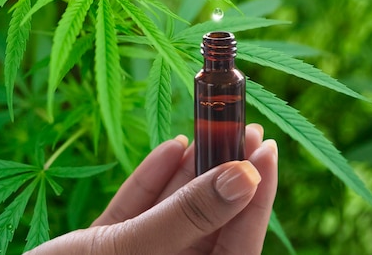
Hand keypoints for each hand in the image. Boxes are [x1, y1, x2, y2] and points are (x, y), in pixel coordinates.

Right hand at [25, 124, 277, 254]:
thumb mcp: (130, 251)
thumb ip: (188, 216)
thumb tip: (245, 175)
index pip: (238, 243)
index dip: (257, 195)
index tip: (266, 148)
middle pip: (209, 223)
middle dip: (225, 174)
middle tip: (243, 129)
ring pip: (174, 215)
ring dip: (191, 173)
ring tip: (209, 131)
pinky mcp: (105, 253)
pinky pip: (137, 216)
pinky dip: (152, 183)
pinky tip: (169, 148)